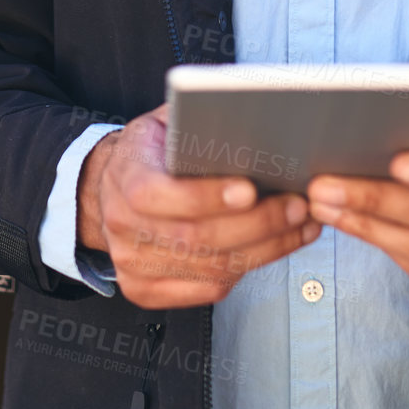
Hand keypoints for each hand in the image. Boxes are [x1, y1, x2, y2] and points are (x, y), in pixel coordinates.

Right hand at [77, 105, 319, 308]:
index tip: (249, 189)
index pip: (159, 194)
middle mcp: (123, 226)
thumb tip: (244, 119)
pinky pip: (208, 289)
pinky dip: (247, 270)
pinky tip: (272, 248)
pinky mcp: (147, 290)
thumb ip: (196, 122)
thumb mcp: (165, 122)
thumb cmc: (148, 152)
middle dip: (257, 224)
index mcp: (125, 178)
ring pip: (210, 268)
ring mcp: (133, 263)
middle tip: (295, 207)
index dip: (206, 196)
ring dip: (265, 249)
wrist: (111, 186)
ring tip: (298, 226)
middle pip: (195, 238)